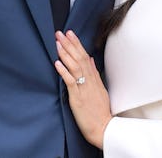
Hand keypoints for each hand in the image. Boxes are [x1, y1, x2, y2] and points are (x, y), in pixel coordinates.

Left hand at [54, 30, 112, 148]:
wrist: (104, 128)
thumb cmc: (101, 112)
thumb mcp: (100, 89)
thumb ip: (95, 74)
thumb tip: (91, 60)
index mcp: (94, 78)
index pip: (85, 56)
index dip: (77, 44)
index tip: (70, 33)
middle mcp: (89, 81)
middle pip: (79, 58)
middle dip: (69, 44)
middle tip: (60, 32)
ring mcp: (84, 89)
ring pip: (75, 67)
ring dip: (66, 54)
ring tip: (58, 43)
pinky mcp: (78, 98)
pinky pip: (70, 82)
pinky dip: (64, 72)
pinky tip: (57, 63)